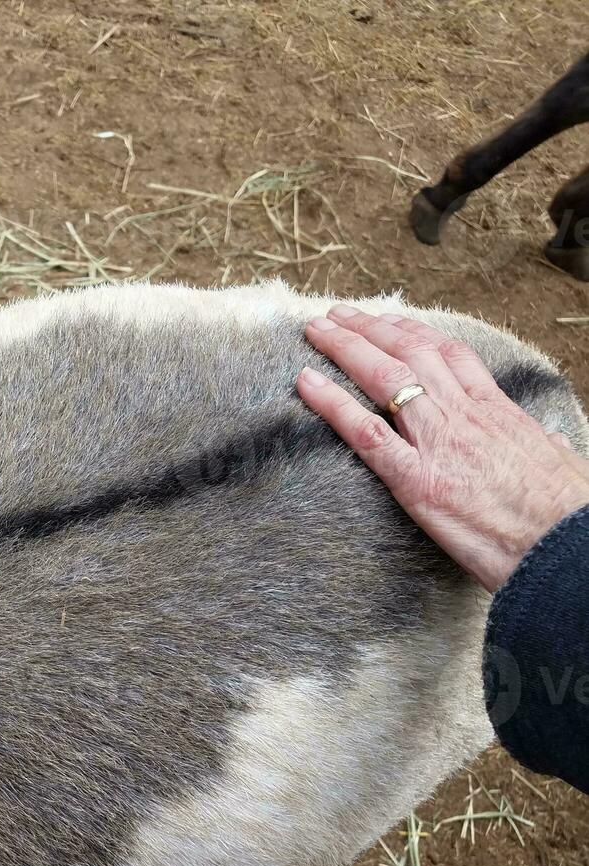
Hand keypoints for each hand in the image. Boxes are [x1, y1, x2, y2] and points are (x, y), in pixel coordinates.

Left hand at [296, 305, 588, 592]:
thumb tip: (549, 440)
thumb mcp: (563, 467)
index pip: (451, 355)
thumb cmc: (569, 515)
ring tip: (315, 330)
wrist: (569, 548)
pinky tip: (306, 383)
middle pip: (410, 354)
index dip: (415, 332)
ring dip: (344, 348)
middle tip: (337, 314)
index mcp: (498, 411)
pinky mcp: (416, 480)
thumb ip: (546, 447)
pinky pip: (364, 432)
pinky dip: (331, 403)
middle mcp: (464, 416)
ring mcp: (438, 444)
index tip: (390, 319)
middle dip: (370, 329)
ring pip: (385, 378)